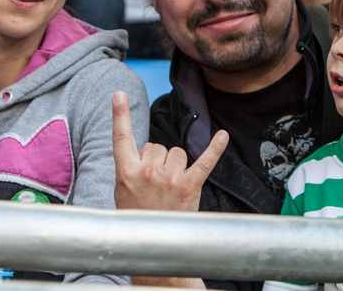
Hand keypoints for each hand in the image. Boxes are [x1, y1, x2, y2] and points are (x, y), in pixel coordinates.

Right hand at [112, 91, 228, 210]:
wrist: (152, 247)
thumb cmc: (137, 217)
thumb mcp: (122, 191)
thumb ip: (132, 166)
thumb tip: (149, 148)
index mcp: (126, 171)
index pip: (121, 137)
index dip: (119, 115)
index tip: (119, 94)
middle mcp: (147, 171)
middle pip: (158, 146)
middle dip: (158, 160)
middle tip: (155, 185)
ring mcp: (169, 178)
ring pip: (177, 152)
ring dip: (176, 165)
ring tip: (170, 188)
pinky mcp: (189, 186)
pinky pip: (203, 161)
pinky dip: (214, 149)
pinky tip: (222, 136)